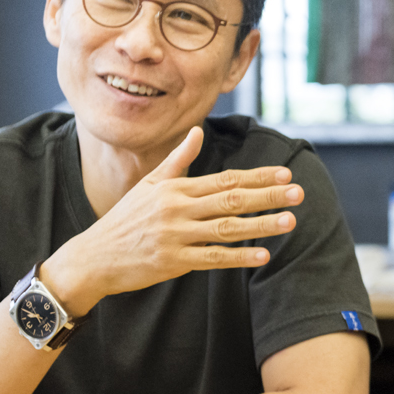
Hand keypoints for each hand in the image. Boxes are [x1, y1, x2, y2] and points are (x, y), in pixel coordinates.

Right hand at [42, 126, 304, 313]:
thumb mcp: (149, 184)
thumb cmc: (125, 218)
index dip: (257, 176)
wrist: (94, 256)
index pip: (225, 179)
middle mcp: (178, 209)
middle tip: (298, 192)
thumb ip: (178, 159)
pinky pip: (212, 258)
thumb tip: (197, 131)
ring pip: (226, 229)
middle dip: (267, 195)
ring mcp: (176, 235)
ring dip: (261, 225)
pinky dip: (238, 257)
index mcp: (176, 188)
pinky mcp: (173, 261)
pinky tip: (262, 255)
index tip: (285, 173)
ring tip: (290, 221)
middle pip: (231, 200)